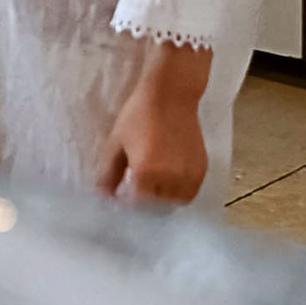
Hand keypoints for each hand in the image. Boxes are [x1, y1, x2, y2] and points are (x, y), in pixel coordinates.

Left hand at [96, 45, 213, 206]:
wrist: (171, 95)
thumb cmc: (138, 116)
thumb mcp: (116, 144)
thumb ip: (108, 174)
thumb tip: (103, 197)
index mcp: (146, 174)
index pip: (135, 206)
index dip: (125, 205)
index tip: (120, 198)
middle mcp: (170, 180)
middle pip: (155, 209)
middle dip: (143, 205)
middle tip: (134, 194)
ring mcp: (189, 176)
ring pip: (174, 204)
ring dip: (162, 202)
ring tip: (151, 189)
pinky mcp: (201, 169)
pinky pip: (189, 193)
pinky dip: (177, 193)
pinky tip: (167, 183)